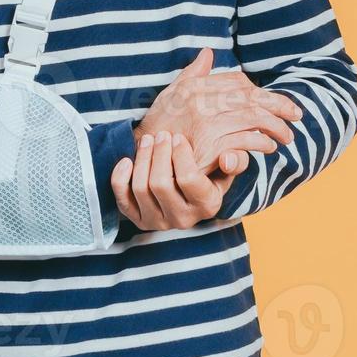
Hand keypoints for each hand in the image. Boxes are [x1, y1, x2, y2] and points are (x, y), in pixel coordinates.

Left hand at [110, 130, 236, 230]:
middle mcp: (183, 219)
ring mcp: (158, 222)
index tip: (178, 137)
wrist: (190, 195)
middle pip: (161, 184)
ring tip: (148, 141)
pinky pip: (122, 200)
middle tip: (161, 134)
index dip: (180, 154)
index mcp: (208, 206)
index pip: (188, 179)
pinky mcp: (139, 221)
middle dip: (158, 153)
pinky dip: (120, 178)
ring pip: (141, 188)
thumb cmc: (210, 174)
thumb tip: (227, 159)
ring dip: (142, 159)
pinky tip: (127, 160)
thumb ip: (236, 160)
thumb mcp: (228, 168)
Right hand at [136, 48, 301, 176]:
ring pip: (253, 118)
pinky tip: (268, 147)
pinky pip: (244, 141)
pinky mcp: (209, 146)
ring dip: (276, 127)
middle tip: (296, 115)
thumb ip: (193, 73)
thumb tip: (208, 53)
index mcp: (196, 85)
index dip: (260, 91)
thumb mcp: (172, 92)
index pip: (239, 82)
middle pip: (251, 97)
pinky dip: (261, 143)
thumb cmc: (159, 123)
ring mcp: (206, 123)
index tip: (274, 101)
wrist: (141, 154)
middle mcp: (202, 100)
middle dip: (279, 105)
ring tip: (287, 136)